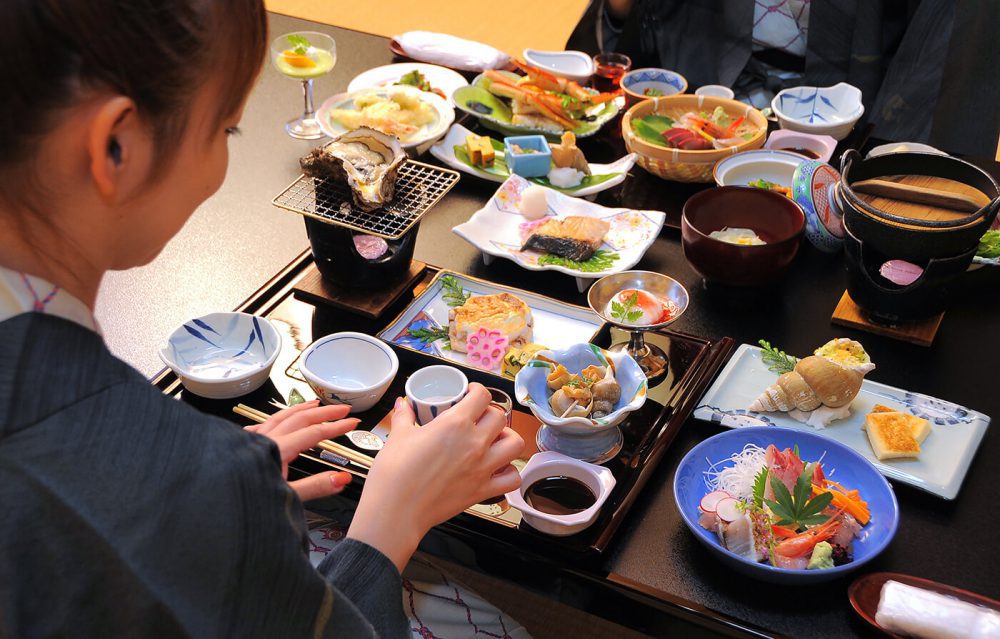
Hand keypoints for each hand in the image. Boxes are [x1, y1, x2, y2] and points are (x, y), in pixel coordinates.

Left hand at [246, 400, 358, 501]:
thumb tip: (342, 478)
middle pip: (299, 418)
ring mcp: (250, 440)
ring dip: (300, 410)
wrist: (209, 503)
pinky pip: (261, 424)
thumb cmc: (242, 504)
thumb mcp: (285, 499)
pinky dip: (276, 419)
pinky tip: (274, 421)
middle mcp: (263, 439)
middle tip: (342, 408)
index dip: (335, 427)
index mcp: (276, 450)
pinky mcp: (239, 446)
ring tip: (314, 404)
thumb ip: (315, 487)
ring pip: (279, 416)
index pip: (313, 433)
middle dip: (323, 412)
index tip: (352, 422)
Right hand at [347, 383, 523, 571]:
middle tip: (477, 418)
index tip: (470, 394)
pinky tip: (497, 469)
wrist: (396, 510)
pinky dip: (509, 472)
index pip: (481, 396)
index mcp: (455, 424)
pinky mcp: (483, 490)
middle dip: (489, 413)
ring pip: (515, 443)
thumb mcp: (398, 436)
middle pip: (500, 416)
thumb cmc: (395, 474)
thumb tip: (403, 403)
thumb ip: (404, 416)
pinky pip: (512, 478)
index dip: (477, 391)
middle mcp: (474, 443)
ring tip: (493, 440)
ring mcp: (482, 468)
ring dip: (507, 438)